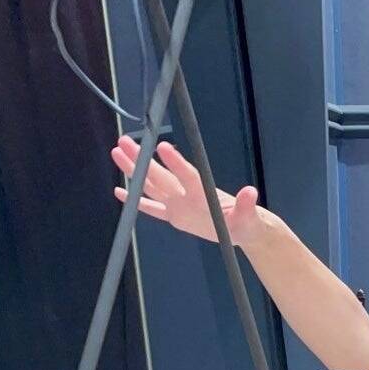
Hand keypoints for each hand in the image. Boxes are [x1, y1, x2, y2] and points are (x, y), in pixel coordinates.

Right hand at [110, 136, 267, 246]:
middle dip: (142, 159)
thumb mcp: (249, 216)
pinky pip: (152, 208)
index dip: (175, 162)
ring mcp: (178, 204)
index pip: (186, 174)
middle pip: (160, 175)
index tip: (163, 147)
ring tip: (117, 152)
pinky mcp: (175, 216)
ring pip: (151, 185)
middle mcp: (186, 194)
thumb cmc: (247, 220)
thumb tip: (251, 193)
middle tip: (125, 141)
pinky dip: (136, 201)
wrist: (242, 228)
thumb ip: (247, 204)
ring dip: (134, 171)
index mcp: (203, 192)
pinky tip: (120, 192)